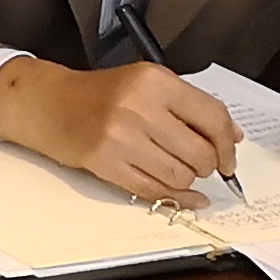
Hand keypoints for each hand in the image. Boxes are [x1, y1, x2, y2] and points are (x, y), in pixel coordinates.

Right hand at [0, 58, 241, 206]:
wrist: (47, 103)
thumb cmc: (99, 94)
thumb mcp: (146, 83)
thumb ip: (190, 105)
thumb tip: (232, 137)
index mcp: (154, 81)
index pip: (212, 118)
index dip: (227, 145)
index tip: (229, 158)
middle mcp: (139, 107)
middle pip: (200, 153)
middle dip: (207, 166)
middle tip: (199, 164)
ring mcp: (121, 137)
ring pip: (180, 176)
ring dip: (186, 180)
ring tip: (174, 169)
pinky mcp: (106, 162)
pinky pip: (154, 190)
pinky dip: (175, 198)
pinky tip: (183, 196)